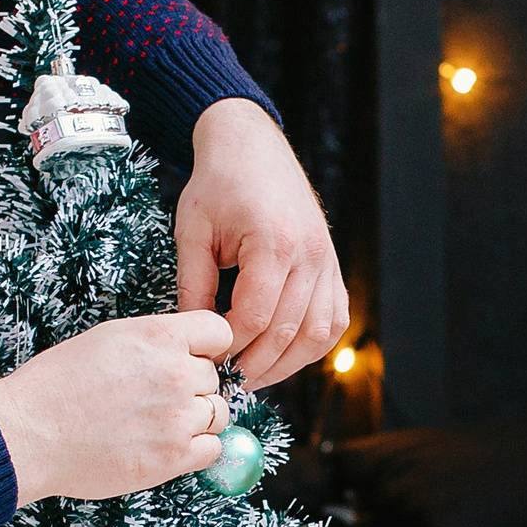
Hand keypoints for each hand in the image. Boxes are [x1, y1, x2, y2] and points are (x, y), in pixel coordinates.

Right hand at [0, 310, 235, 504]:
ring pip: (217, 413)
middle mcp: (176, 373)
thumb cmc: (55, 386)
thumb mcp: (107, 338)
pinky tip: (168, 445)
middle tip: (156, 398)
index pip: (218, 332)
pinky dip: (196, 449)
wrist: (29, 433)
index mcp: (159, 337)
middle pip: (213, 377)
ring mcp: (178, 417)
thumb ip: (153, 342)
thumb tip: (183, 351)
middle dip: (191, 386)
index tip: (194, 358)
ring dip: (196, 418)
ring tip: (159, 424)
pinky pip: (212, 449)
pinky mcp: (174, 456)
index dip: (206, 347)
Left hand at [175, 99, 346, 384]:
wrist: (252, 145)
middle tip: (227, 381)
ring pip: (318, 334)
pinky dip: (312, 343)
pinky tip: (283, 354)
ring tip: (254, 374)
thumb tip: (193, 337)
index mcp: (274, 242)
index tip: (207, 358)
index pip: (254, 317)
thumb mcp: (193, 232)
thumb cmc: (218, 183)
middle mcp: (310, 254)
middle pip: (287, 332)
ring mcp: (328, 260)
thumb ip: (194, 287)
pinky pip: (334, 318)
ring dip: (287, 363)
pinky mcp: (333, 264)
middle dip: (255, 365)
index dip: (230, 347)